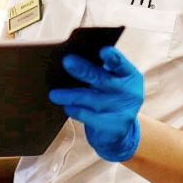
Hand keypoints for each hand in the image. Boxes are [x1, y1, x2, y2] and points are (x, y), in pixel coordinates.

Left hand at [49, 46, 142, 161]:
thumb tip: (70, 58)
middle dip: (83, 69)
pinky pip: (87, 115)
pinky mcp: (112, 126)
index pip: (120, 64)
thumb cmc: (108, 97)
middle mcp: (129, 91)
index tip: (102, 50)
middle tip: (67, 61)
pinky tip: (67, 107)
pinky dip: (74, 110)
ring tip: (54, 94)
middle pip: (102, 78)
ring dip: (69, 95)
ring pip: (90, 98)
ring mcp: (122, 110)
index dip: (112, 57)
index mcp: (128, 75)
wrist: (117, 131)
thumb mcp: (110, 82)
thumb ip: (97, 70)